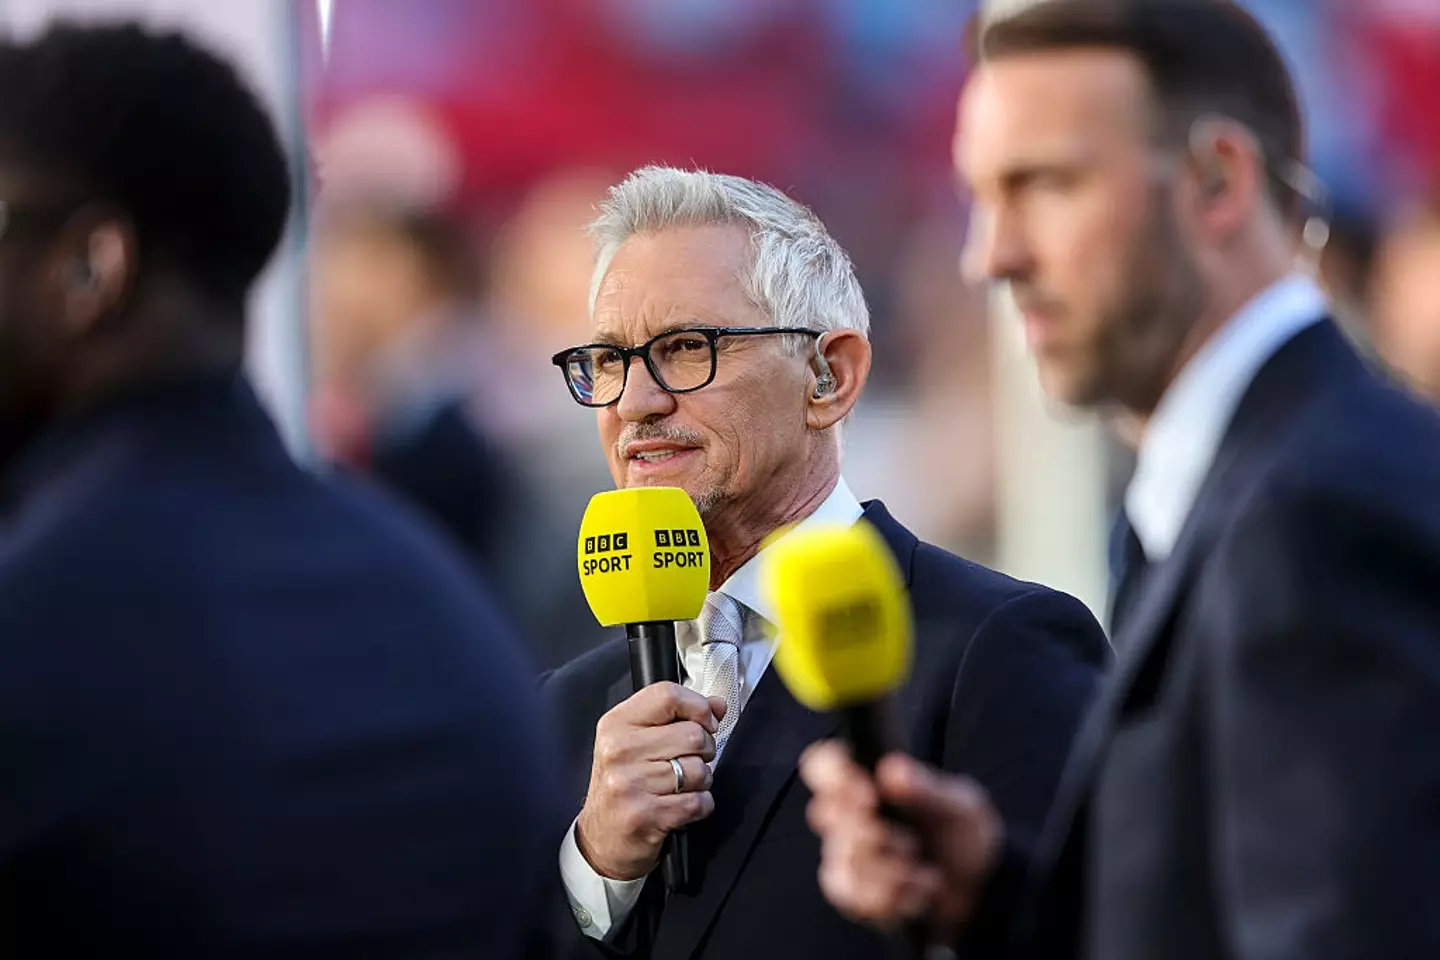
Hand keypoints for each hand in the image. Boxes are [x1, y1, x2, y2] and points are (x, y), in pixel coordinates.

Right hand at [576, 682, 726, 880]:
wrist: (601, 839)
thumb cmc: (623, 786)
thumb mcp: (637, 742)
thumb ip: (676, 717)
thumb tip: (718, 704)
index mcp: (616, 724)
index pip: (667, 695)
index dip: (698, 706)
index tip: (706, 721)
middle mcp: (618, 750)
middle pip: (692, 734)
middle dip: (704, 750)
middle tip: (689, 762)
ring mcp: (629, 783)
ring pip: (699, 770)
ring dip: (701, 781)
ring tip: (680, 787)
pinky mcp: (644, 815)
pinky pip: (698, 801)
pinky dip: (701, 805)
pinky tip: (681, 807)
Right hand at [799, 741, 1001, 941]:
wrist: (979, 892)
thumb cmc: (963, 837)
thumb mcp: (959, 807)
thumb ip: (927, 788)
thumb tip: (892, 768)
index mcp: (868, 781)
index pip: (824, 765)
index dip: (833, 774)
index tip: (868, 792)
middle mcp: (848, 815)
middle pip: (826, 813)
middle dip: (870, 830)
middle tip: (908, 841)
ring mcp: (845, 855)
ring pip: (845, 858)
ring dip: (892, 868)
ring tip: (923, 868)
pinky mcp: (851, 894)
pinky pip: (854, 895)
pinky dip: (893, 895)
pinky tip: (919, 891)